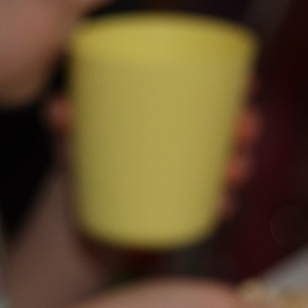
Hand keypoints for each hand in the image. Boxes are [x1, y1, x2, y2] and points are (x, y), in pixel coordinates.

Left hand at [47, 94, 259, 228]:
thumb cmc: (80, 167)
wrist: (77, 223)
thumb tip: (58, 108)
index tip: (250, 85)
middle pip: (228, 131)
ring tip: (235, 171)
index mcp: (167, 118)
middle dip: (245, 128)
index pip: (213, 96)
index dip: (238, 89)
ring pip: (225, 167)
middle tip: (245, 130)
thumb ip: (63, 124)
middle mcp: (183, 146)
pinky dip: (217, 206)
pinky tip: (223, 205)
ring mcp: (184, 179)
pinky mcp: (179, 211)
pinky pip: (207, 206)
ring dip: (239, 166)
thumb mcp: (70, 143)